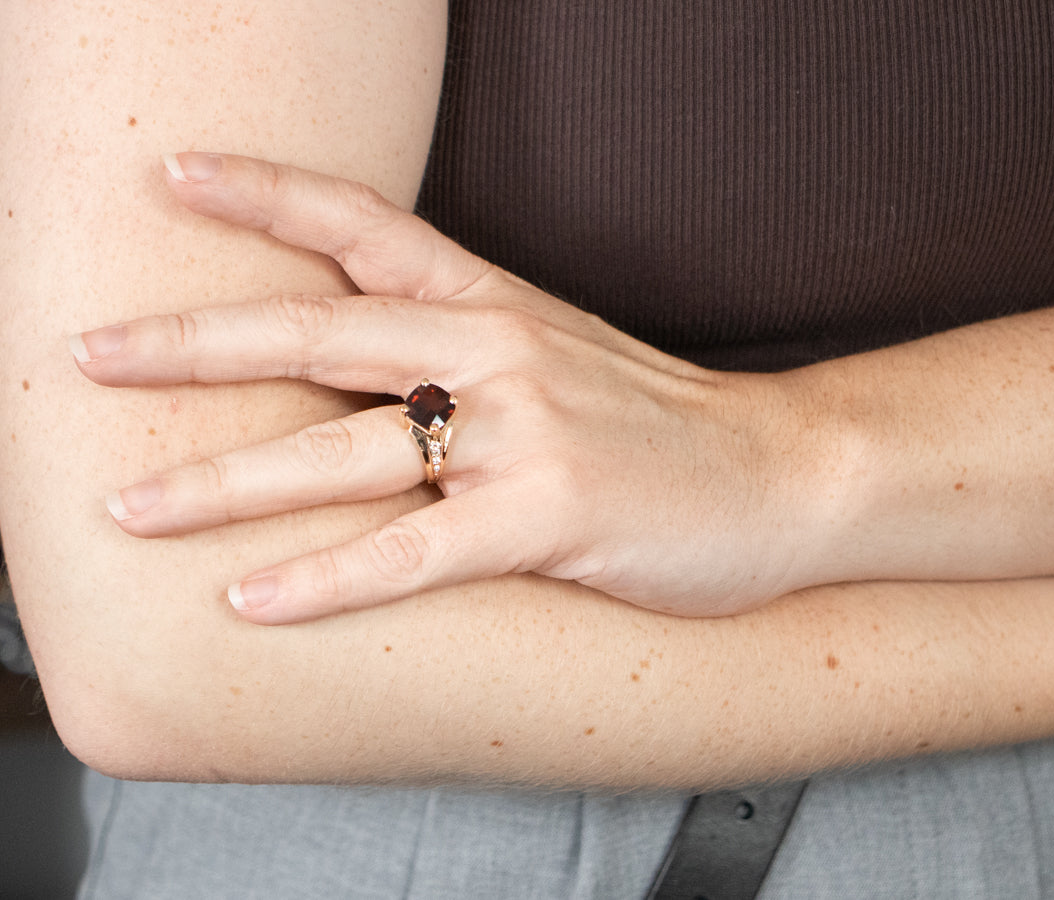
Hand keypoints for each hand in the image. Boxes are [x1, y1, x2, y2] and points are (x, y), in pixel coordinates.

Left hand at [71, 153, 823, 622]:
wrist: (782, 472)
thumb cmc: (666, 423)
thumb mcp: (564, 352)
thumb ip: (470, 343)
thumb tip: (369, 354)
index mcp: (499, 304)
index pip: (365, 228)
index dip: (268, 194)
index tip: (175, 174)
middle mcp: (500, 351)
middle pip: (319, 333)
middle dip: (193, 346)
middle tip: (87, 354)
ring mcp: (524, 434)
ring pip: (345, 452)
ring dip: (226, 481)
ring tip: (130, 506)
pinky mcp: (550, 518)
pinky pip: (413, 551)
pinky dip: (327, 579)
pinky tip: (253, 600)